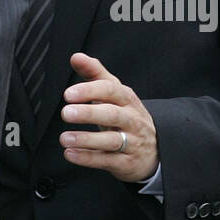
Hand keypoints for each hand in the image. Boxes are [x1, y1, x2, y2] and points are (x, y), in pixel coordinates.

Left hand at [59, 53, 157, 181]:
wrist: (155, 150)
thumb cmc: (127, 117)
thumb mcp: (115, 95)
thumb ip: (96, 74)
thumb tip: (76, 56)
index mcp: (127, 100)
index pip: (111, 90)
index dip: (90, 90)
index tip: (68, 94)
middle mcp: (132, 120)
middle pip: (113, 114)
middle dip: (88, 113)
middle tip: (66, 113)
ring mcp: (131, 142)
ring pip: (111, 140)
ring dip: (86, 139)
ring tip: (64, 138)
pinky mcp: (126, 162)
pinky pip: (107, 161)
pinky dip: (88, 158)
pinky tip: (70, 154)